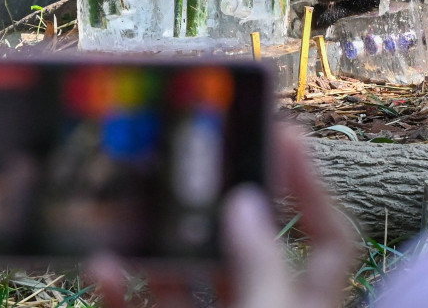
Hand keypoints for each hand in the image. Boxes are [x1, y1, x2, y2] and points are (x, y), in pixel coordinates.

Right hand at [88, 125, 355, 307]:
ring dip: (157, 239)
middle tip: (191, 144)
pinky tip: (100, 264)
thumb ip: (259, 267)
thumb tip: (246, 204)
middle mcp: (260, 307)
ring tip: (134, 195)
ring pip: (185, 272)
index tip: (285, 135)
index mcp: (303, 304)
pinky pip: (139, 307)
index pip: (327, 237)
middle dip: (216, 196)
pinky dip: (118, 286)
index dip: (312, 186)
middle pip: (245, 240)